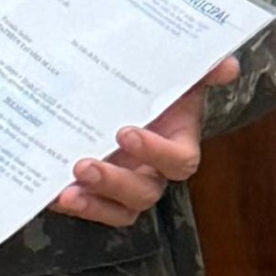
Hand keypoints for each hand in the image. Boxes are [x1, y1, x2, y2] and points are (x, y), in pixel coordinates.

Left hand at [53, 56, 238, 231]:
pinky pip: (89, 209)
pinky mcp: (98, 194)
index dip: (155, 151)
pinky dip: (71, 205)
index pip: (178, 161)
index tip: (126, 132)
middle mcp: (152, 172)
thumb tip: (227, 65)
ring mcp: (125, 187)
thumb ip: (203, 70)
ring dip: (93, 205)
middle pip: (143, 193)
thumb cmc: (156, 91)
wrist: (125, 97)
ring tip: (66, 194)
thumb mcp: (178, 76)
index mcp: (177, 146)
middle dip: (114, 182)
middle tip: (84, 165)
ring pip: (119, 210)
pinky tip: (48, 195)